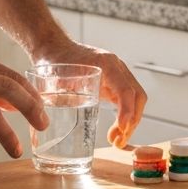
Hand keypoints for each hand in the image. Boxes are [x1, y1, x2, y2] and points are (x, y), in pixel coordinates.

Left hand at [30, 39, 146, 148]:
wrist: (54, 47)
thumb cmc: (55, 59)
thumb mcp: (57, 77)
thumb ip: (60, 95)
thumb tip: (50, 122)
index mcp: (105, 63)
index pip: (125, 89)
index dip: (126, 111)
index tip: (121, 130)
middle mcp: (116, 67)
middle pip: (137, 96)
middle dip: (132, 121)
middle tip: (117, 141)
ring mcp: (117, 73)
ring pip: (136, 99)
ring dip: (130, 121)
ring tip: (116, 140)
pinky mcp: (114, 81)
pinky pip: (127, 99)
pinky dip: (126, 116)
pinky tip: (116, 129)